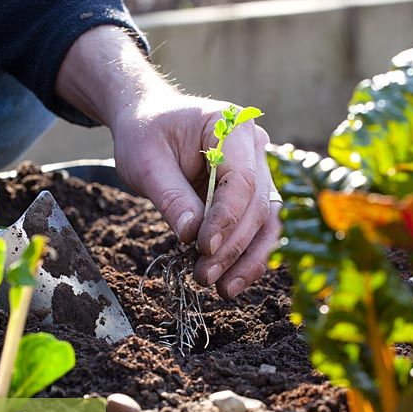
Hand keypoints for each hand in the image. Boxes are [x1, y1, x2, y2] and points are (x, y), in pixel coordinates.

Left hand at [113, 94, 281, 297]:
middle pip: (259, 206)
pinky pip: (257, 229)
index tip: (203, 247)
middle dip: (233, 246)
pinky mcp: (250, 196)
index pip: (242, 180)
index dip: (226, 218)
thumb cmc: (146, 133)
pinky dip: (246, 257)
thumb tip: (190, 234)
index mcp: (232, 127)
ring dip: (248, 259)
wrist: (148, 122)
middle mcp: (255, 148)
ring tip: (223, 289)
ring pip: (267, 223)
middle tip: (204, 276)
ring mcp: (258, 172)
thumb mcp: (146, 161)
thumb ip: (170, 196)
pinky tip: (229, 282)